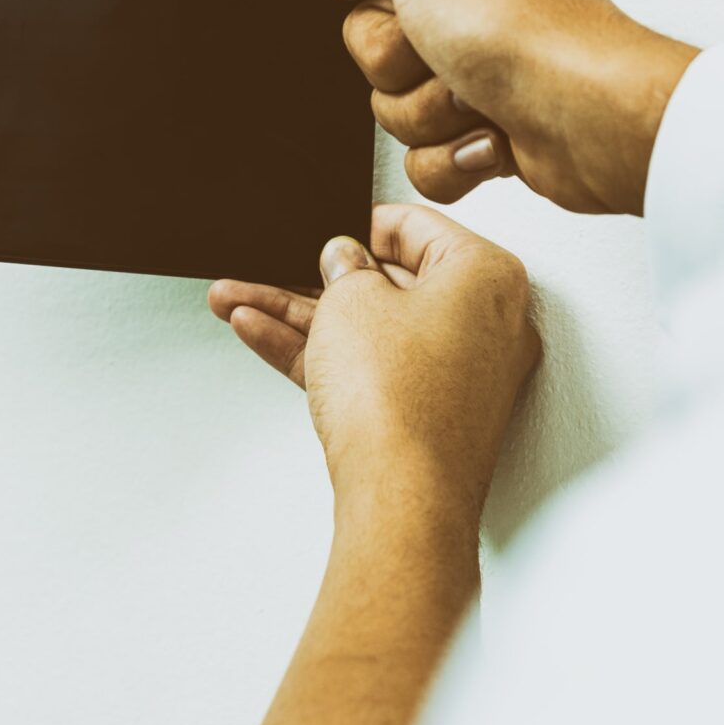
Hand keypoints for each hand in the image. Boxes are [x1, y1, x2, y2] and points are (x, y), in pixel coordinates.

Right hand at [210, 205, 538, 529]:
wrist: (401, 500)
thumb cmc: (399, 400)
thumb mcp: (351, 299)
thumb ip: (344, 266)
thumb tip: (345, 261)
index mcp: (486, 277)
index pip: (415, 227)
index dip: (355, 224)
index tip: (321, 230)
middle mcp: (486, 324)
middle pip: (387, 281)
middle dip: (314, 276)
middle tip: (272, 267)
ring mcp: (459, 375)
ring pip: (368, 328)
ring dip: (298, 313)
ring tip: (237, 298)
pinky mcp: (430, 414)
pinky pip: (368, 367)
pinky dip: (318, 350)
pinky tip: (259, 331)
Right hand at [312, 0, 697, 213]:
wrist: (587, 113)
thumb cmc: (523, 21)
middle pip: (369, 31)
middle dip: (393, 54)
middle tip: (436, 40)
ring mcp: (478, 62)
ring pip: (391, 97)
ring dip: (426, 106)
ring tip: (475, 89)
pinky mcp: (485, 121)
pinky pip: (422, 151)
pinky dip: (451, 152)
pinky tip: (490, 131)